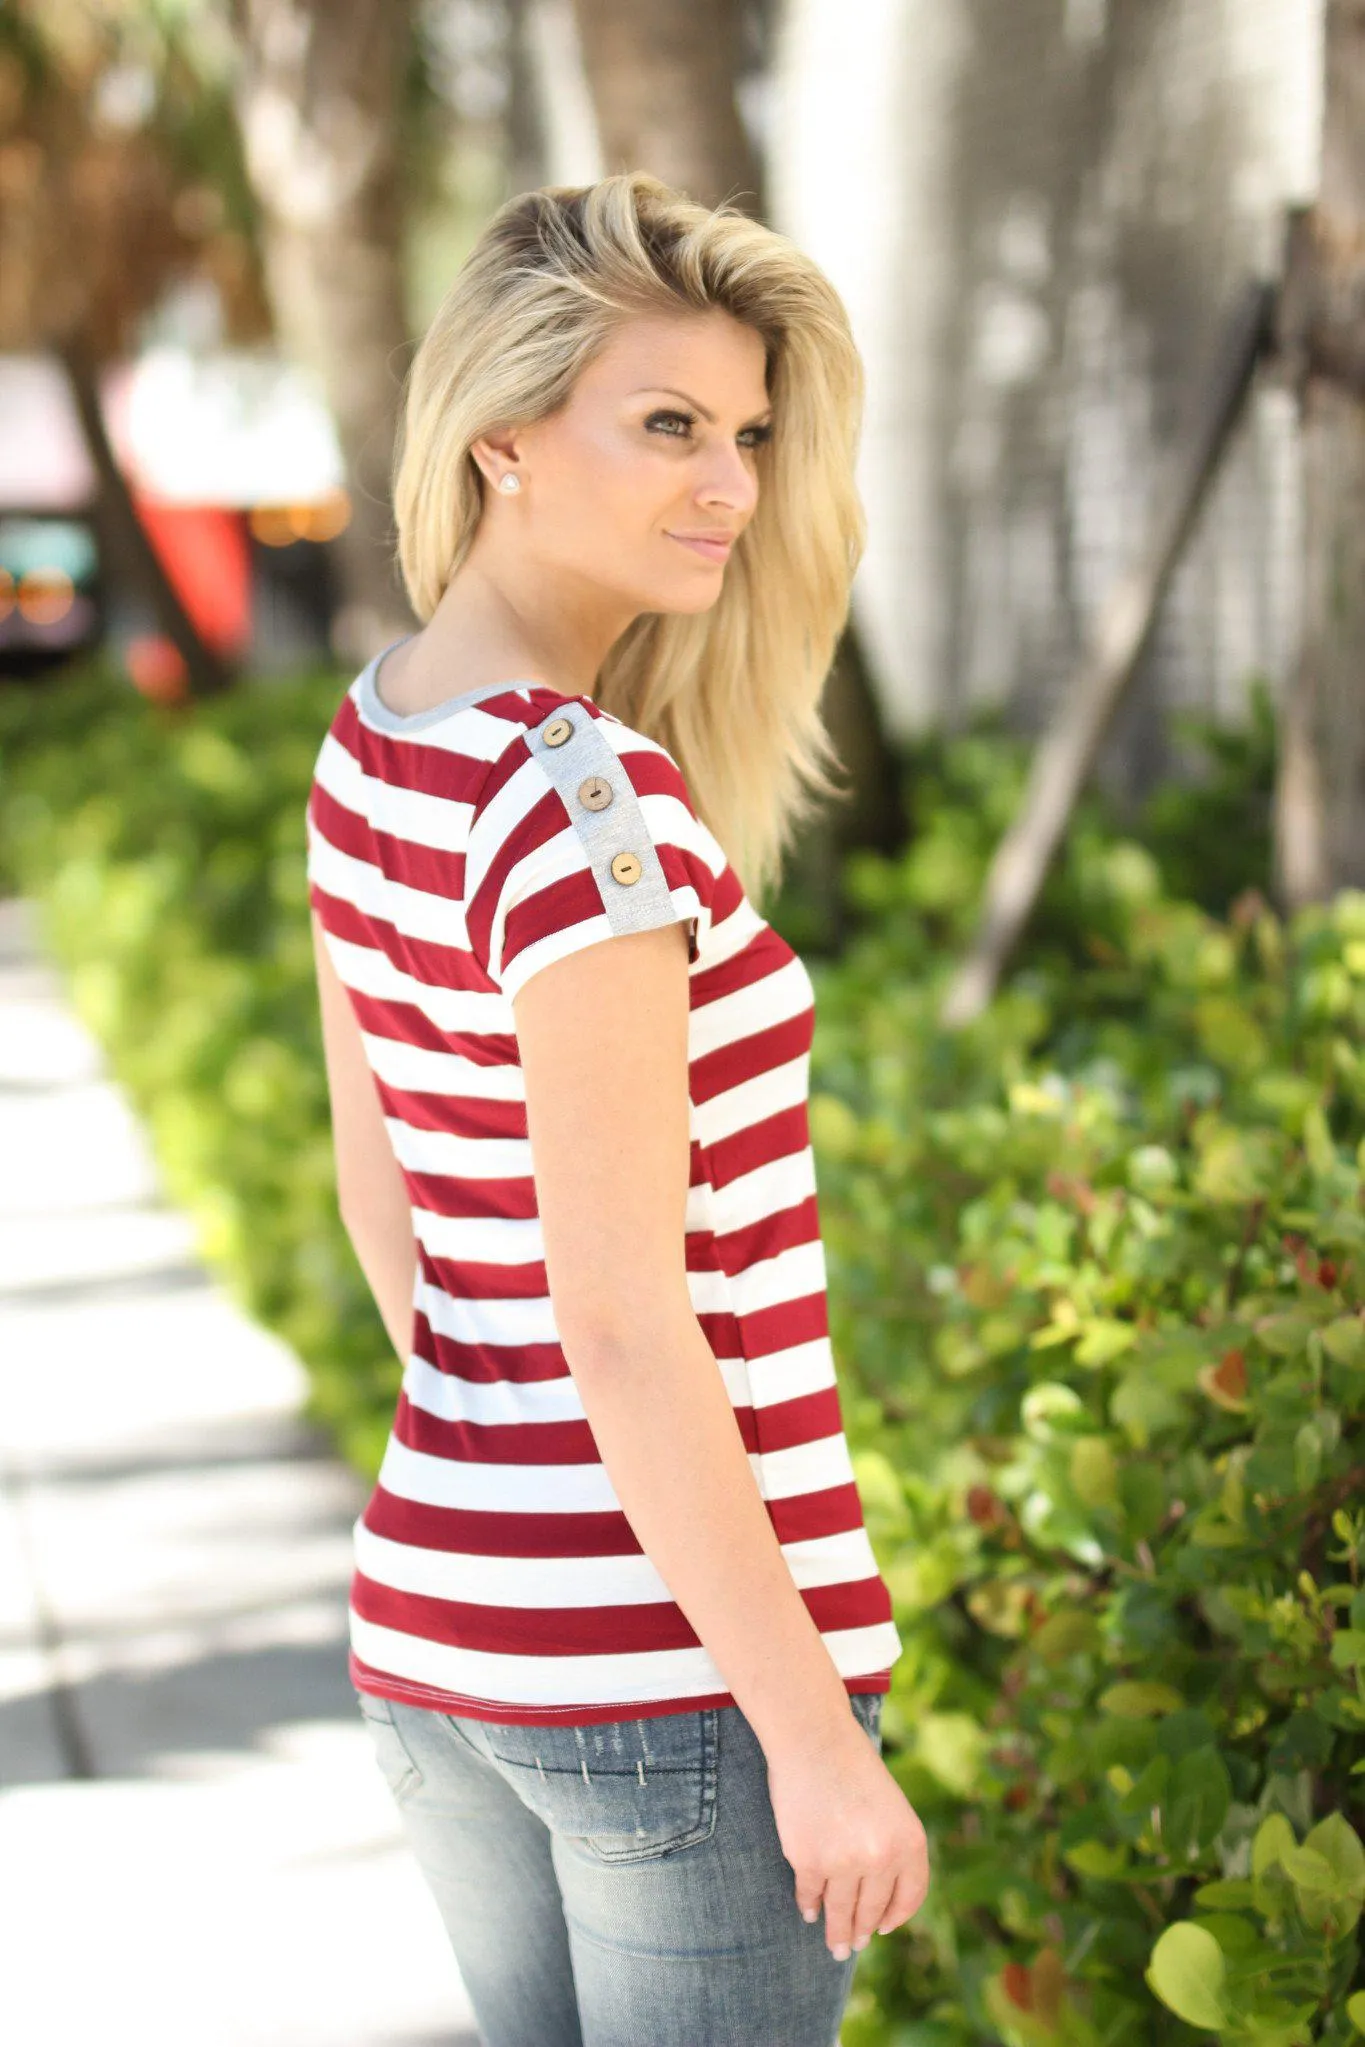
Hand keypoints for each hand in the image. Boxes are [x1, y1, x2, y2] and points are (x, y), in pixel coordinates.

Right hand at [766, 1718, 929, 1959]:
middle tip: (854, 1945)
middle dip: (862, 1932)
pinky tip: (810, 1912)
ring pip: (841, 1911)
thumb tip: (878, 1899)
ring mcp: (844, 1863)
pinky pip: (811, 1895)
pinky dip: (809, 1907)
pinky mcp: (809, 1861)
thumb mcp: (890, 1806)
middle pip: (872, 1910)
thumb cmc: (852, 1765)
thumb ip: (890, 1847)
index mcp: (910, 1841)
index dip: (896, 1916)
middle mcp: (882, 1857)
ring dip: (837, 1932)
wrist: (814, 1738)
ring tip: (835, 1944)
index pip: (909, 1896)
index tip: (884, 1928)